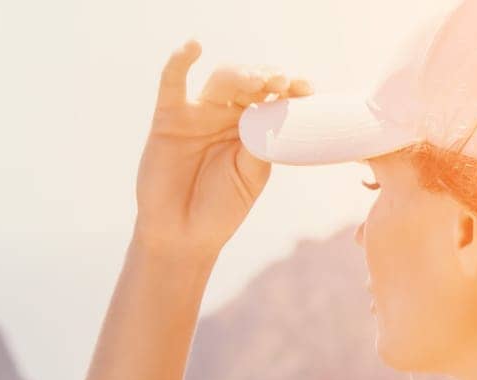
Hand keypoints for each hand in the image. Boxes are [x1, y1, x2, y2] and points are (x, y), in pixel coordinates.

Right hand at [133, 40, 312, 260]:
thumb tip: (275, 113)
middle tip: (283, 82)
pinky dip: (180, 61)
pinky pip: (172, 83)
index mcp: (251, 129)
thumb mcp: (250, 176)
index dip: (290, 88)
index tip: (307, 89)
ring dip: (241, 74)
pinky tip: (193, 47)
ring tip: (257, 80)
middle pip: (249, 82)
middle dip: (268, 79)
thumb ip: (261, 144)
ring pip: (221, 80)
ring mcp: (198, 115)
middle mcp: (226, 116)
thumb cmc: (219, 210)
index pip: (273, 98)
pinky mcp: (169, 118)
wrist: (182, 236)